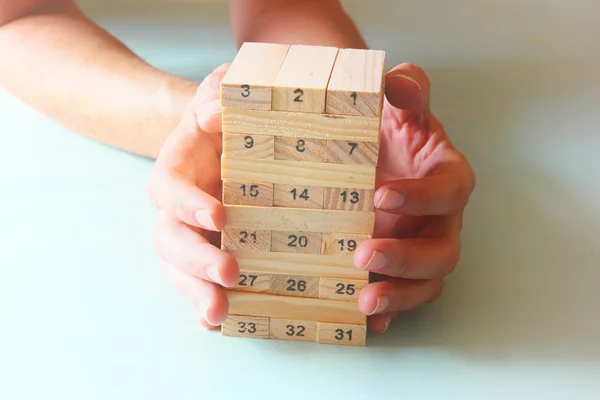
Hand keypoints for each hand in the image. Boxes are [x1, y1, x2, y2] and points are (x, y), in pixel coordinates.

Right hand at [148, 64, 238, 328]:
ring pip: (179, 269)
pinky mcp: (211, 249)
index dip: (187, 204)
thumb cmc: (225, 112)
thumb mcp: (220, 89)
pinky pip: (200, 281)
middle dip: (195, 260)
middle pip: (169, 240)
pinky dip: (206, 302)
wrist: (227, 136)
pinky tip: (222, 322)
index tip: (220, 216)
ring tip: (219, 313)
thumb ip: (214, 93)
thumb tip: (214, 116)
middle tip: (229, 273)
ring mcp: (192, 234)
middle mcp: (179, 208)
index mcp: (177, 169)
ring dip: (196, 292)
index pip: (168, 188)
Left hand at [354, 63, 475, 332]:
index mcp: (446, 177)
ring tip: (364, 300)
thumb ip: (407, 89)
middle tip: (362, 253)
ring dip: (399, 294)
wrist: (366, 150)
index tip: (380, 195)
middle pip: (442, 250)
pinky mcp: (400, 268)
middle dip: (406, 257)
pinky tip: (364, 321)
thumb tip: (399, 82)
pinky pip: (403, 296)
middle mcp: (441, 219)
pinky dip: (389, 312)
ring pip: (427, 282)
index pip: (449, 190)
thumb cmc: (388, 128)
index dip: (422, 197)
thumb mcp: (398, 104)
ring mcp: (421, 247)